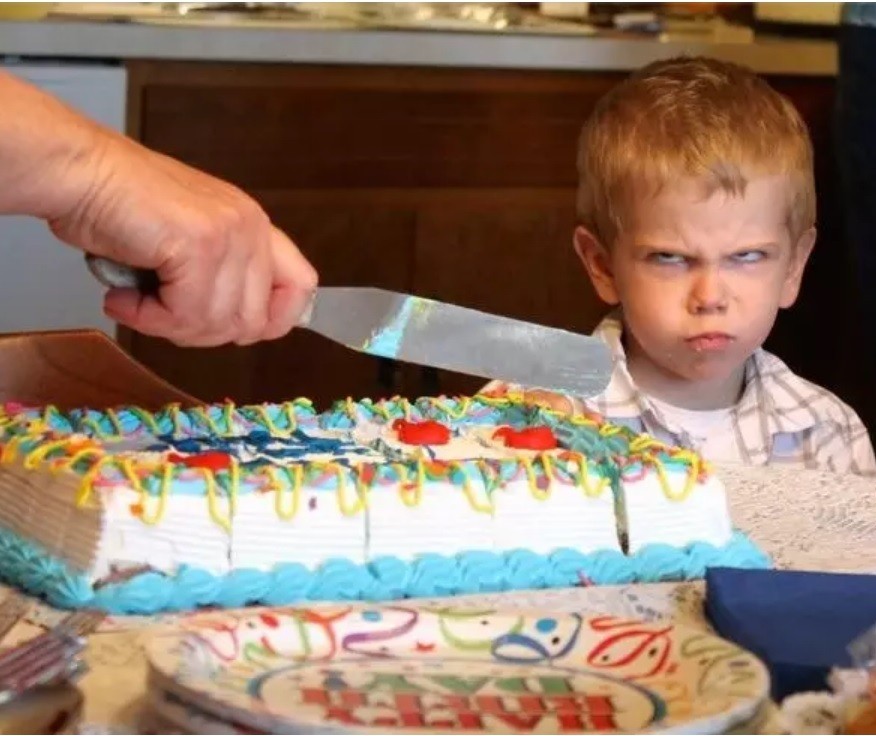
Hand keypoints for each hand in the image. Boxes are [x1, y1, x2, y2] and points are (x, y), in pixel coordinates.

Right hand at [50, 134, 316, 346]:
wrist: (78, 173)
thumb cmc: (120, 208)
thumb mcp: (190, 244)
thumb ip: (223, 278)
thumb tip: (242, 327)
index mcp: (255, 227)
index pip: (302, 287)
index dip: (271, 321)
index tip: (227, 327)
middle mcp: (251, 226)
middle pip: (253, 321)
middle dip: (201, 333)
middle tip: (161, 316)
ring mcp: (230, 234)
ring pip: (218, 323)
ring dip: (167, 325)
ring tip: (135, 302)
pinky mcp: (200, 243)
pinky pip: (186, 313)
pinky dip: (148, 318)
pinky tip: (123, 298)